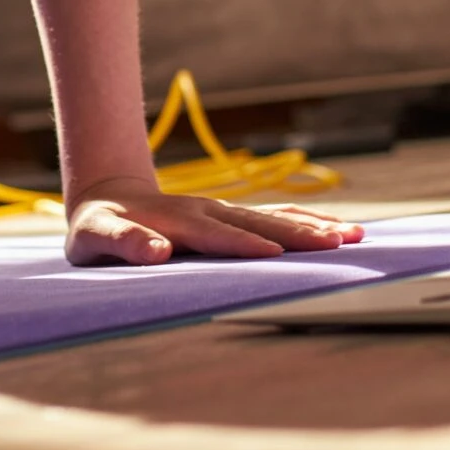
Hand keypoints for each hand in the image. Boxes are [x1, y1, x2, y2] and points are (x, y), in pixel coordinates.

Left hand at [62, 176, 366, 264]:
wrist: (108, 197)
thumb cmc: (99, 227)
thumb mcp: (95, 237)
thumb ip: (124, 243)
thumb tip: (158, 252)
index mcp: (178, 220)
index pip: (217, 235)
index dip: (243, 244)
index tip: (274, 253)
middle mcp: (208, 211)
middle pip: (259, 223)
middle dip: (298, 233)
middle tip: (337, 243)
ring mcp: (223, 211)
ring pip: (275, 218)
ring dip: (313, 226)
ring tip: (354, 235)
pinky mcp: (231, 217)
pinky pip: (274, 219)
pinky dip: (306, 223)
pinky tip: (338, 230)